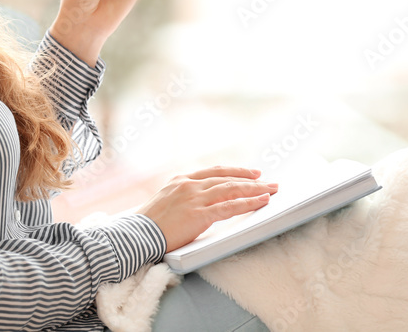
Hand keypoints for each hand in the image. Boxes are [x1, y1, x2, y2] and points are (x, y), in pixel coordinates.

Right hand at [137, 166, 277, 252]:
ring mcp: (195, 198)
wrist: (136, 235)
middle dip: (251, 179)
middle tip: (268, 181)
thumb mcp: (166, 203)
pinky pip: (230, 207)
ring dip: (255, 189)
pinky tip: (261, 202)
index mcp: (180, 180)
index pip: (214, 171)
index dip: (235, 171)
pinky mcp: (199, 214)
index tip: (251, 172)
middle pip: (227, 178)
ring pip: (232, 189)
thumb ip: (183, 199)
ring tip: (271, 190)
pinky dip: (249, 203)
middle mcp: (189, 185)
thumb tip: (199, 205)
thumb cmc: (147, 225)